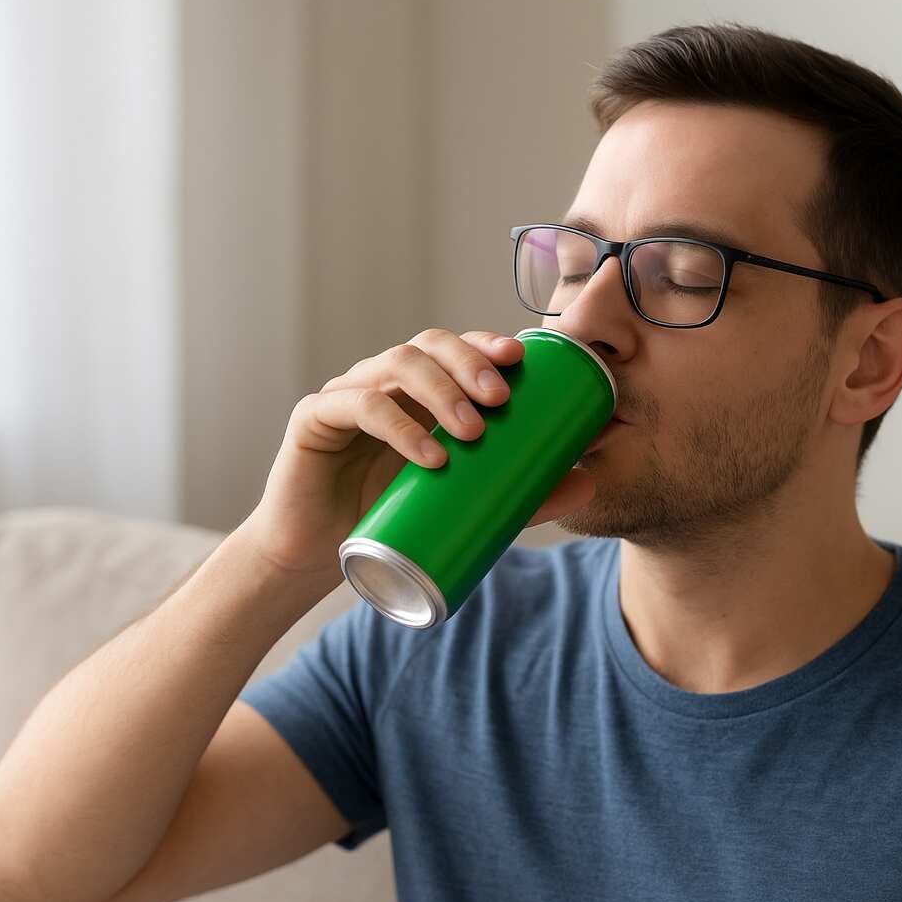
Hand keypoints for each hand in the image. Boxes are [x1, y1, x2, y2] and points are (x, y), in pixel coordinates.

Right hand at [239, 328, 595, 580]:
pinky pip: (356, 406)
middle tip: (501, 399)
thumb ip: (521, 494)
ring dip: (440, 390)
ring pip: (396, 364)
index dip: (485, 343)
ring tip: (473, 431)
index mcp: (417, 391)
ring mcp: (346, 395)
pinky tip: (428, 454)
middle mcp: (382, 381)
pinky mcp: (313, 420)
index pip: (455, 348)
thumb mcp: (464, 504)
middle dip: (469, 362)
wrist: (316, 558)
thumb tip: (588, 482)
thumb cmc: (389, 521)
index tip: (520, 359)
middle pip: (428, 344)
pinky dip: (397, 425)